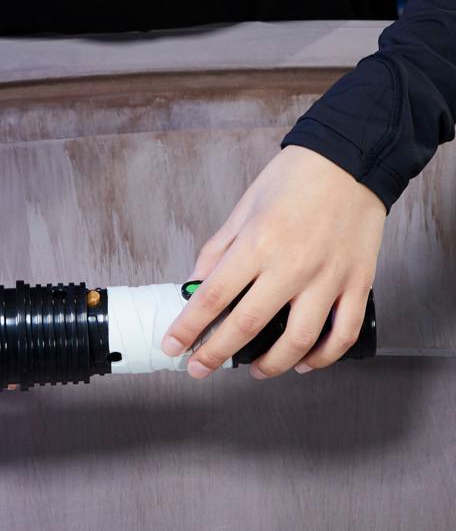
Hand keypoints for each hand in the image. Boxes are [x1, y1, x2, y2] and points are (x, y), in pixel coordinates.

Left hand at [161, 146, 385, 379]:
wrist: (352, 159)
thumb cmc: (293, 180)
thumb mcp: (243, 209)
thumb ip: (217, 250)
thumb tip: (194, 285)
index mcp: (257, 244)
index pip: (212, 297)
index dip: (188, 328)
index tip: (172, 346)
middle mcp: (291, 265)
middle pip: (248, 325)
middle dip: (216, 354)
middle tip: (198, 369)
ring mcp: (328, 277)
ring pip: (298, 340)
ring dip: (272, 365)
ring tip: (254, 371)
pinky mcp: (358, 282)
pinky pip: (342, 333)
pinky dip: (323, 356)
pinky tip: (305, 362)